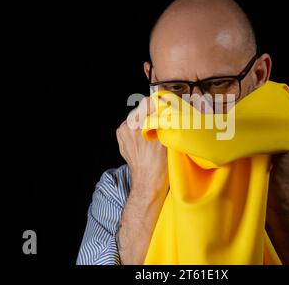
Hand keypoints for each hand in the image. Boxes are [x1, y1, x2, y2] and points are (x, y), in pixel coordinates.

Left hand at [116, 97, 168, 263]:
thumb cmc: (159, 166)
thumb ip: (164, 120)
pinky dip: (140, 133)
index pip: (147, 103)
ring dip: (146, 125)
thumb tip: (166, 105)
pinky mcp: (122, 142)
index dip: (159, 107)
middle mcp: (126, 128)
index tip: (166, 113)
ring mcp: (122, 136)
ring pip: (137, 120)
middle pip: (141, 111)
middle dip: (152, 116)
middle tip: (163, 127)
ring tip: (156, 138)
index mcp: (136, 125)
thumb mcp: (166, 140)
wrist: (148, 184)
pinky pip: (132, 130)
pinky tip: (148, 143)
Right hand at [269, 134, 288, 201]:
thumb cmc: (286, 173)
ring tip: (275, 131)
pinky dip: (276, 145)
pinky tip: (270, 142)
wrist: (278, 190)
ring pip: (288, 143)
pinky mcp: (281, 162)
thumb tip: (285, 128)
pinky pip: (280, 149)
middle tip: (282, 123)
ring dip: (282, 138)